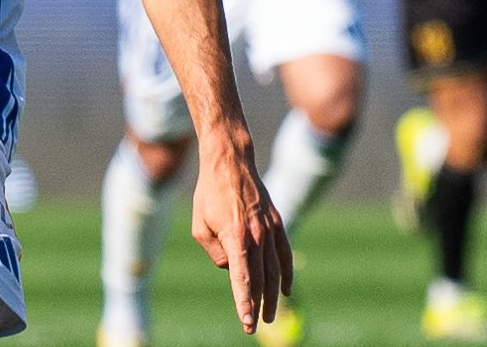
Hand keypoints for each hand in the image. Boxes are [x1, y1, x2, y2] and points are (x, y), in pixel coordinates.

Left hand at [193, 136, 291, 333]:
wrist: (230, 162)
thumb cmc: (209, 194)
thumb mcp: (200, 226)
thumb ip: (215, 252)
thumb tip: (231, 270)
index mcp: (235, 237)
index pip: (241, 279)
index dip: (244, 303)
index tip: (247, 323)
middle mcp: (256, 235)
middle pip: (260, 278)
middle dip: (258, 304)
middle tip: (256, 324)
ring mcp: (269, 229)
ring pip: (274, 270)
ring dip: (272, 294)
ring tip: (269, 314)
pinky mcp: (276, 223)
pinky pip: (284, 254)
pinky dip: (286, 273)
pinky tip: (285, 290)